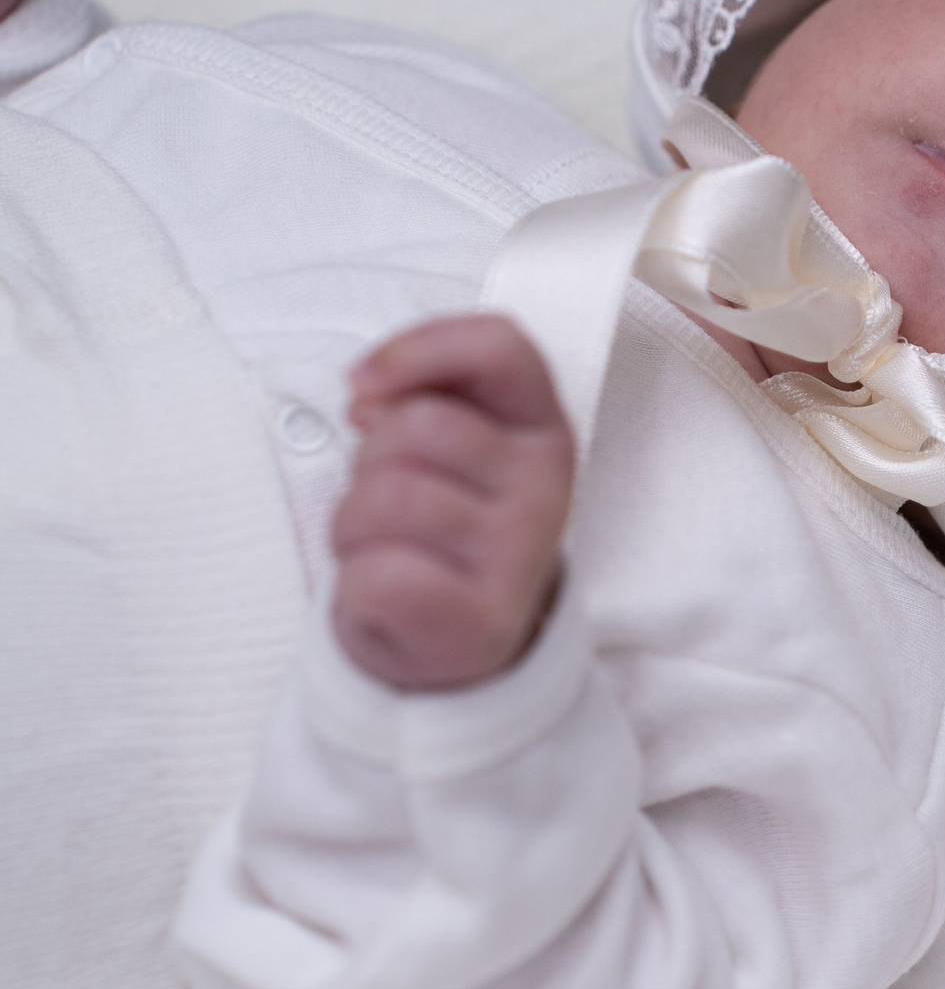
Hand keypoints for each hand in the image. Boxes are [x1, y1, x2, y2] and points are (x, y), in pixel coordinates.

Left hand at [332, 313, 574, 690]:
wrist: (454, 643)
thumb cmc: (444, 529)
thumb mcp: (450, 443)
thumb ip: (423, 393)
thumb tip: (369, 395)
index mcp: (542, 428)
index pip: (498, 346)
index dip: (419, 349)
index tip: (367, 388)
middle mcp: (546, 485)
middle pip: (414, 425)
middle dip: (369, 460)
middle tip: (394, 502)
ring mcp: (519, 553)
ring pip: (385, 498)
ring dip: (355, 524)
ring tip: (388, 547)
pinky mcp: (482, 617)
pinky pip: (378, 574)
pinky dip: (356, 585)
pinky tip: (387, 594)